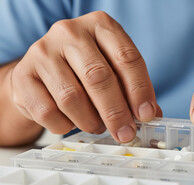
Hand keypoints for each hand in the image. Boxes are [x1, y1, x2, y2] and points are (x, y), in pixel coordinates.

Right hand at [10, 11, 160, 142]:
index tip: (147, 115)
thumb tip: (153, 115)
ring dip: (91, 121)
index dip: (140, 90)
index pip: (127, 58)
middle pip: (99, 77)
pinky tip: (73, 123)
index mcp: (100, 26)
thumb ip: (131, 89)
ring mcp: (43, 52)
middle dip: (116, 112)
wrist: (42, 71)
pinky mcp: (24, 76)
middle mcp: (70, 33)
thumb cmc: (84, 70)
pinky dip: (66, 126)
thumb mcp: (113, 69)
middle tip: (126, 133)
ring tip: (98, 126)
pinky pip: (48, 112)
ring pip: (72, 97)